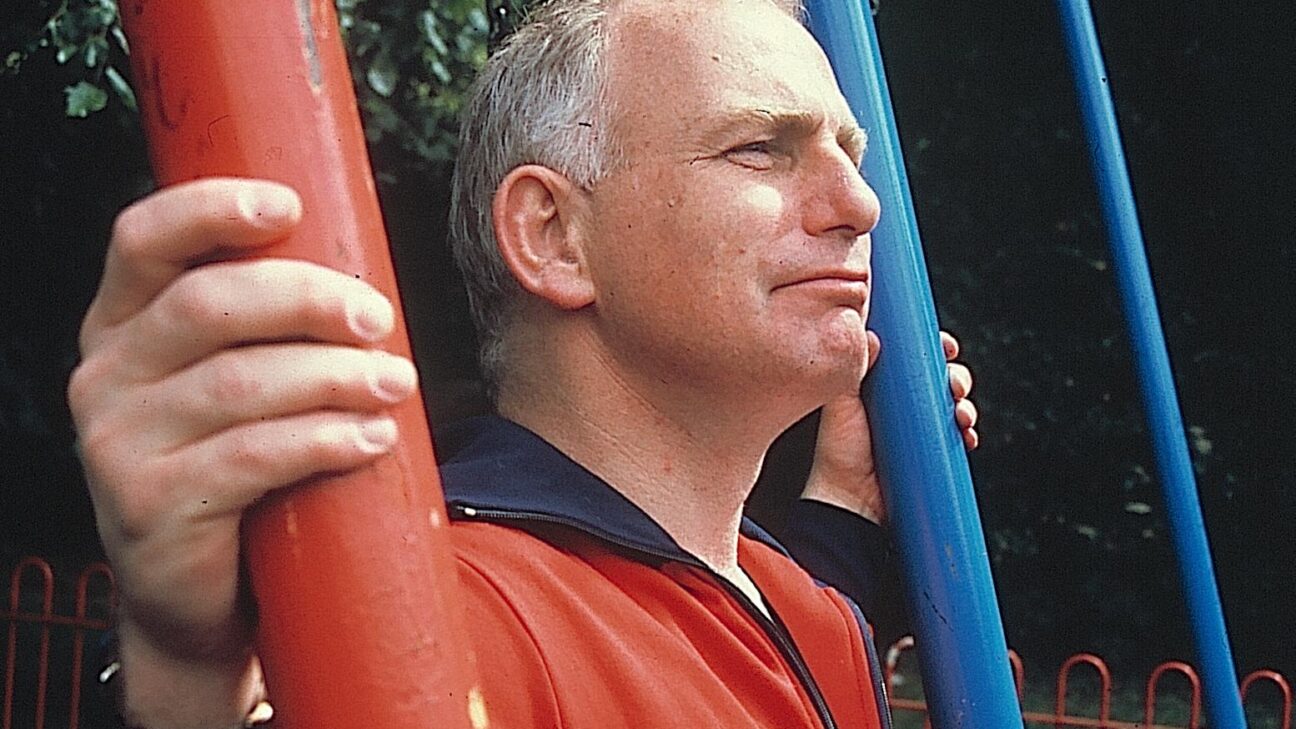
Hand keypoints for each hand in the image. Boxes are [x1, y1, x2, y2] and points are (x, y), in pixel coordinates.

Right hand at [67, 178, 417, 724]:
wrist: (202, 594)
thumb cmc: (242, 466)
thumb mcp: (242, 384)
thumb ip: (271, 328)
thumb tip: (364, 283)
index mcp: (124, 321)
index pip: (144, 239)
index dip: (211, 210)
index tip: (289, 204)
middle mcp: (106, 373)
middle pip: (208, 304)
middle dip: (307, 300)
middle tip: (378, 319)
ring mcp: (116, 443)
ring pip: (238, 383)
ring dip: (333, 377)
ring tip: (396, 383)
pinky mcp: (146, 506)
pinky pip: (248, 458)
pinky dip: (322, 441)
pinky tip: (372, 439)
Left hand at [801, 330, 977, 523]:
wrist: (850, 500)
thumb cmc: (839, 452)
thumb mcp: (842, 404)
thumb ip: (854, 369)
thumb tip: (873, 336)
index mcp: (883, 386)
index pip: (914, 358)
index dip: (933, 349)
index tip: (945, 347)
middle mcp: (903, 404)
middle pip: (941, 378)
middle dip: (955, 377)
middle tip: (953, 384)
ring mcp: (919, 428)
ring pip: (955, 404)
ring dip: (965, 404)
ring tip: (959, 413)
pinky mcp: (931, 452)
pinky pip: (959, 436)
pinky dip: (967, 432)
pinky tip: (965, 434)